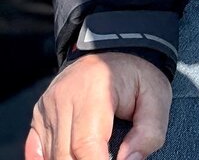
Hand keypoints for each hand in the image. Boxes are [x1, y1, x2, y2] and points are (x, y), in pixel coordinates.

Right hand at [26, 53, 170, 159]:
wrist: (113, 52)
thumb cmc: (136, 77)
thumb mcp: (157, 96)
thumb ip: (149, 131)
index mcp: (95, 89)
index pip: (86, 144)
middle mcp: (64, 97)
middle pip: (66, 155)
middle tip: (108, 158)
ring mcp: (47, 106)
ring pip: (53, 155)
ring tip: (97, 154)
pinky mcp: (39, 115)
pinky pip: (38, 151)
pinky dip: (51, 159)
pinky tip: (71, 157)